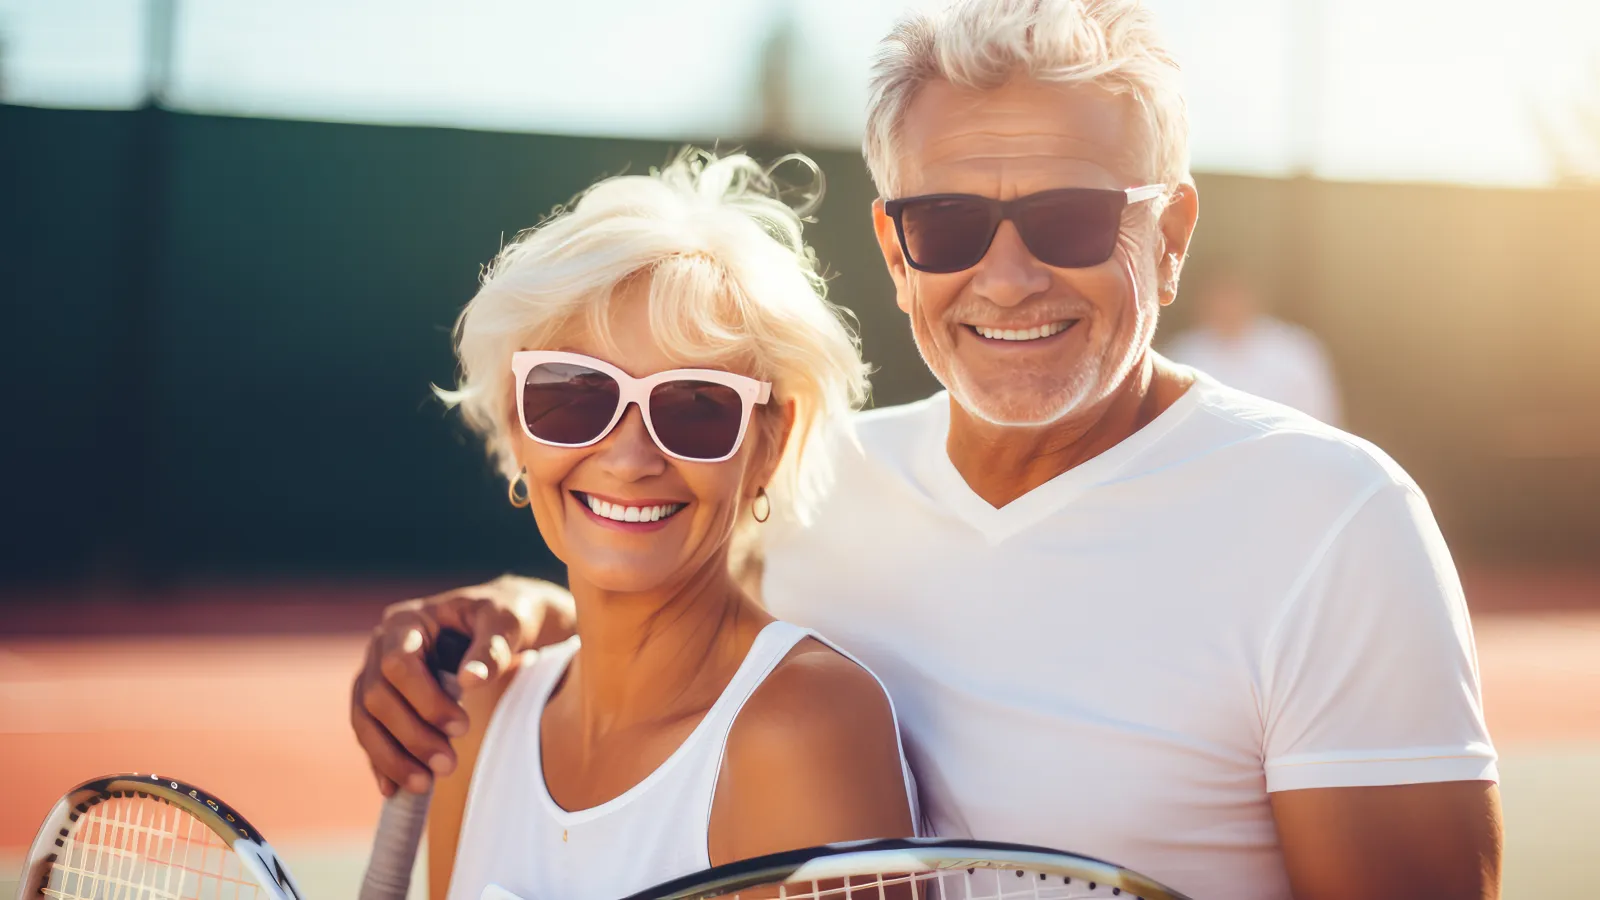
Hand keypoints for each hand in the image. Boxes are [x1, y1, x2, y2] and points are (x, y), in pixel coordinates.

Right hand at [350, 575, 574, 796]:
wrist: (505, 625)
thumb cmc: (506, 616)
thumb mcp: (508, 621)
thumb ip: (492, 646)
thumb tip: (470, 680)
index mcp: (408, 620)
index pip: (396, 664)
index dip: (424, 700)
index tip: (462, 727)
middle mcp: (382, 645)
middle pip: (376, 696)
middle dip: (410, 736)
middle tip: (448, 765)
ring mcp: (376, 673)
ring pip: (365, 720)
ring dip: (391, 756)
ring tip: (424, 784)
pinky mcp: (382, 701)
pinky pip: (371, 733)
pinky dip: (381, 761)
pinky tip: (395, 790)